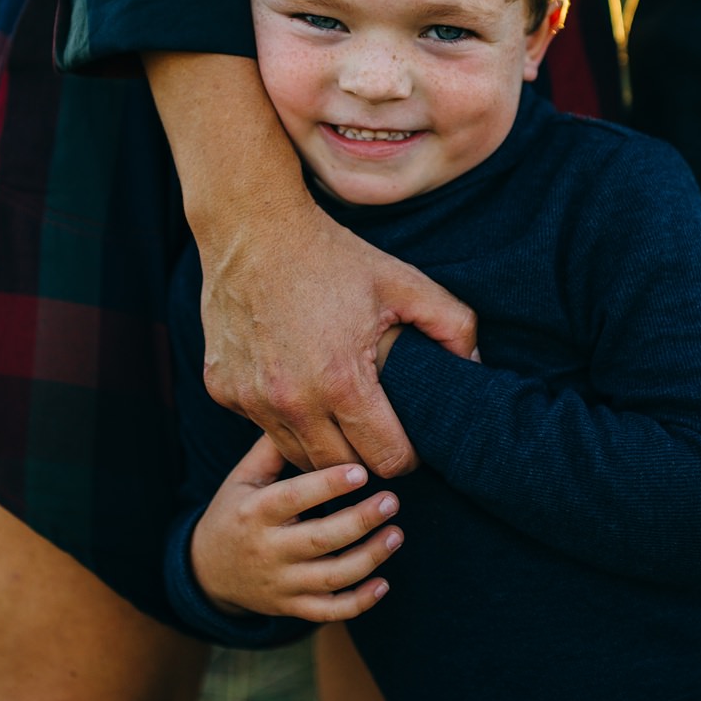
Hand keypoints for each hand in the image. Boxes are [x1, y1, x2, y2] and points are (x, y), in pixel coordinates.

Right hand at [191, 436, 404, 621]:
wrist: (208, 572)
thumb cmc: (235, 512)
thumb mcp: (242, 478)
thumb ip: (272, 449)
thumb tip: (305, 410)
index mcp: (255, 512)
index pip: (294, 497)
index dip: (329, 485)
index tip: (362, 470)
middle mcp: (268, 550)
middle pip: (321, 540)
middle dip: (360, 520)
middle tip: (391, 500)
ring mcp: (281, 583)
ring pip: (331, 578)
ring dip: (369, 558)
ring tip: (396, 534)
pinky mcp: (292, 607)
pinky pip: (329, 611)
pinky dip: (359, 602)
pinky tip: (384, 583)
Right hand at [201, 200, 472, 475]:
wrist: (252, 229)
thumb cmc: (331, 256)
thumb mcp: (404, 282)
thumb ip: (454, 325)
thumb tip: (477, 366)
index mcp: (341, 383)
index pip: (387, 460)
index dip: (407, 457)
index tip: (410, 441)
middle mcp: (292, 402)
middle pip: (342, 471)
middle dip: (367, 461)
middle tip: (379, 433)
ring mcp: (251, 399)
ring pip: (297, 456)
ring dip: (323, 447)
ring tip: (342, 418)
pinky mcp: (223, 390)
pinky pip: (262, 426)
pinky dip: (283, 419)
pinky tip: (297, 387)